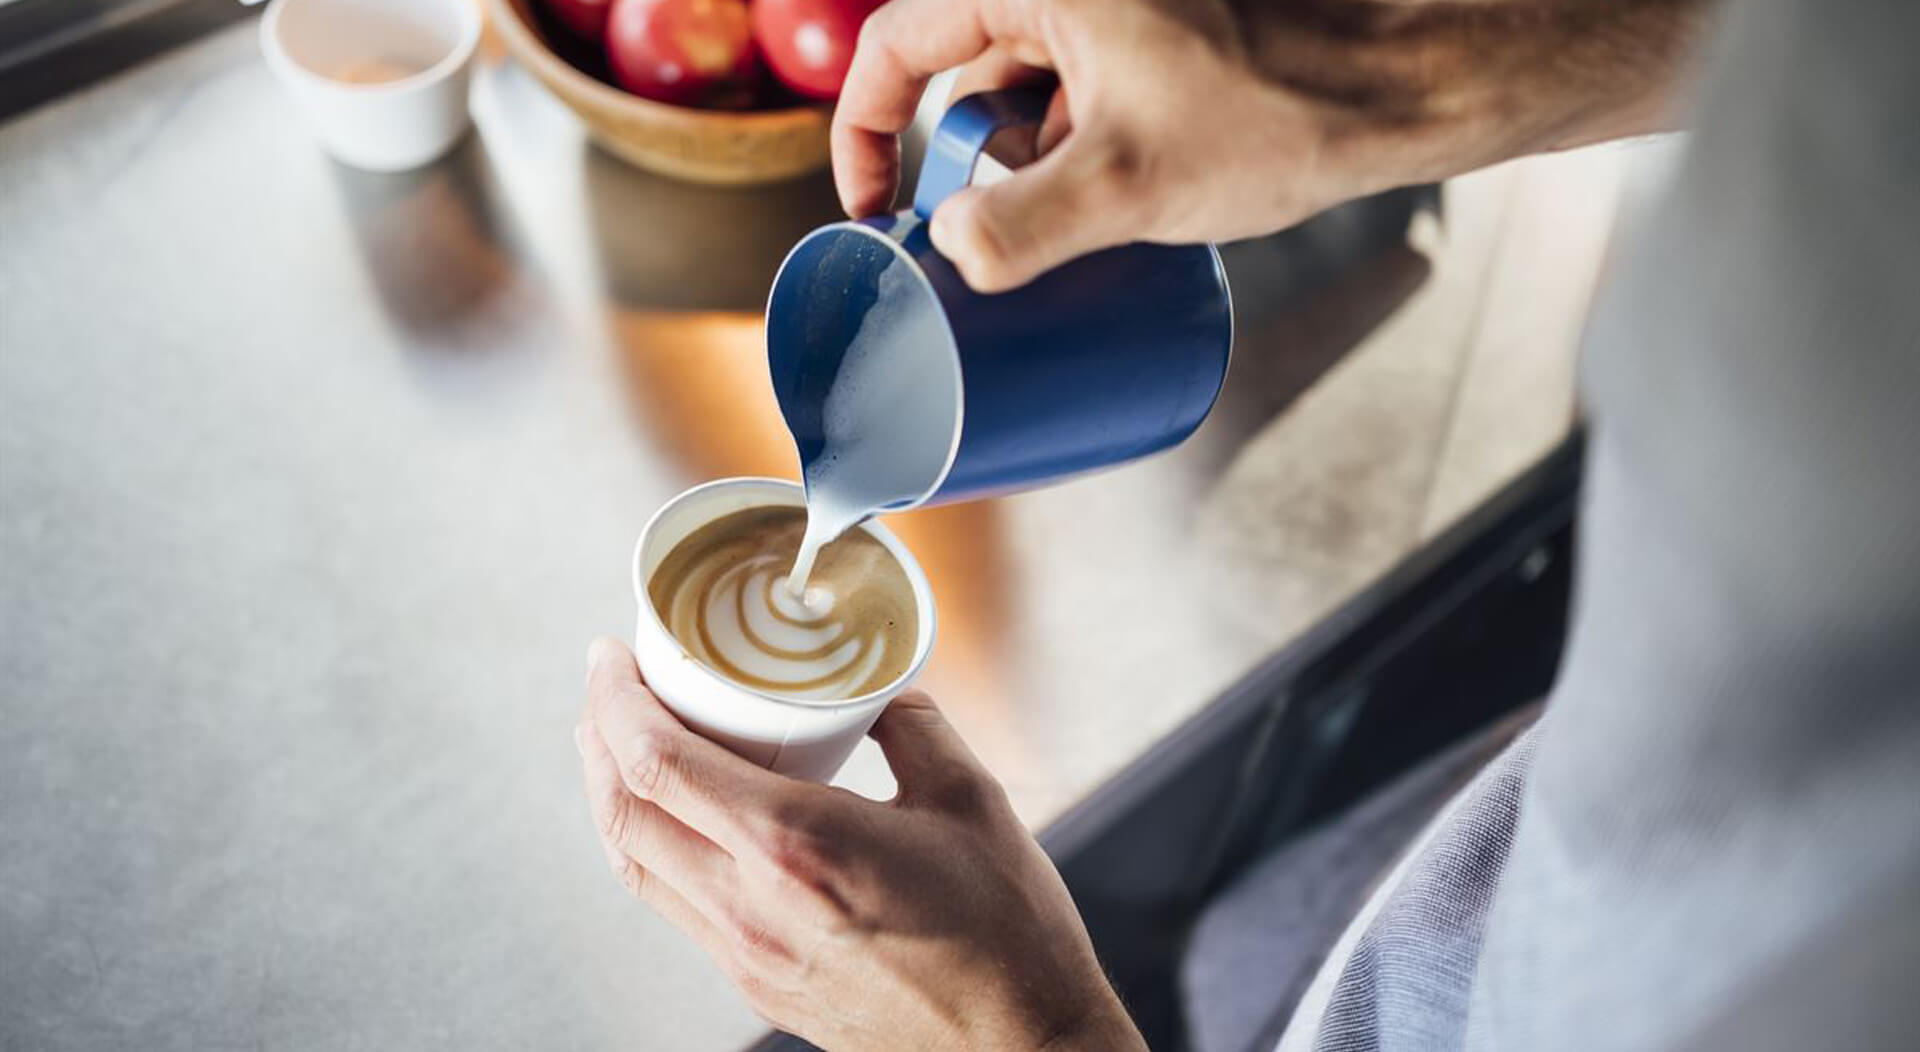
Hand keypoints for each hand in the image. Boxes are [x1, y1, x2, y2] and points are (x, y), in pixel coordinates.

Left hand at [576, 637, 1145, 1050]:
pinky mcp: (759, 986)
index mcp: (796, 845)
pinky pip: (677, 906)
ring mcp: (747, 956)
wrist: (1021, 1047)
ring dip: (615, 797)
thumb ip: (913, 727)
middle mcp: (751, 906)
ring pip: (638, 867)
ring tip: (626, 745)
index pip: (657, 763)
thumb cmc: (1007, 931)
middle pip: (622, 815)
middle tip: (609, 687)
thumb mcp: (969, 798)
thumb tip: (878, 691)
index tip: (610, 654)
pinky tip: (686, 821)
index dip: (614, 700)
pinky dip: (658, 847)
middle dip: (597, 740)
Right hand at [833, 0, 1705, 291]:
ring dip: (1019, 171)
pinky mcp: (1153, 47)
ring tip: (1053, 240)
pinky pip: (1075, 102)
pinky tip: (1100, 214)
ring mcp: (1115, 18)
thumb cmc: (1279, 109)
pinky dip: (1068, 157)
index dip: (864, 128)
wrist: (1399, 88)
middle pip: (961, 73)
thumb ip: (1023, 224)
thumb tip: (946, 251)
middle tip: (974, 245)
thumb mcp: (1133, 184)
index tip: (870, 205)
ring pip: (1022, 95)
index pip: (901, 43)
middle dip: (958, 166)